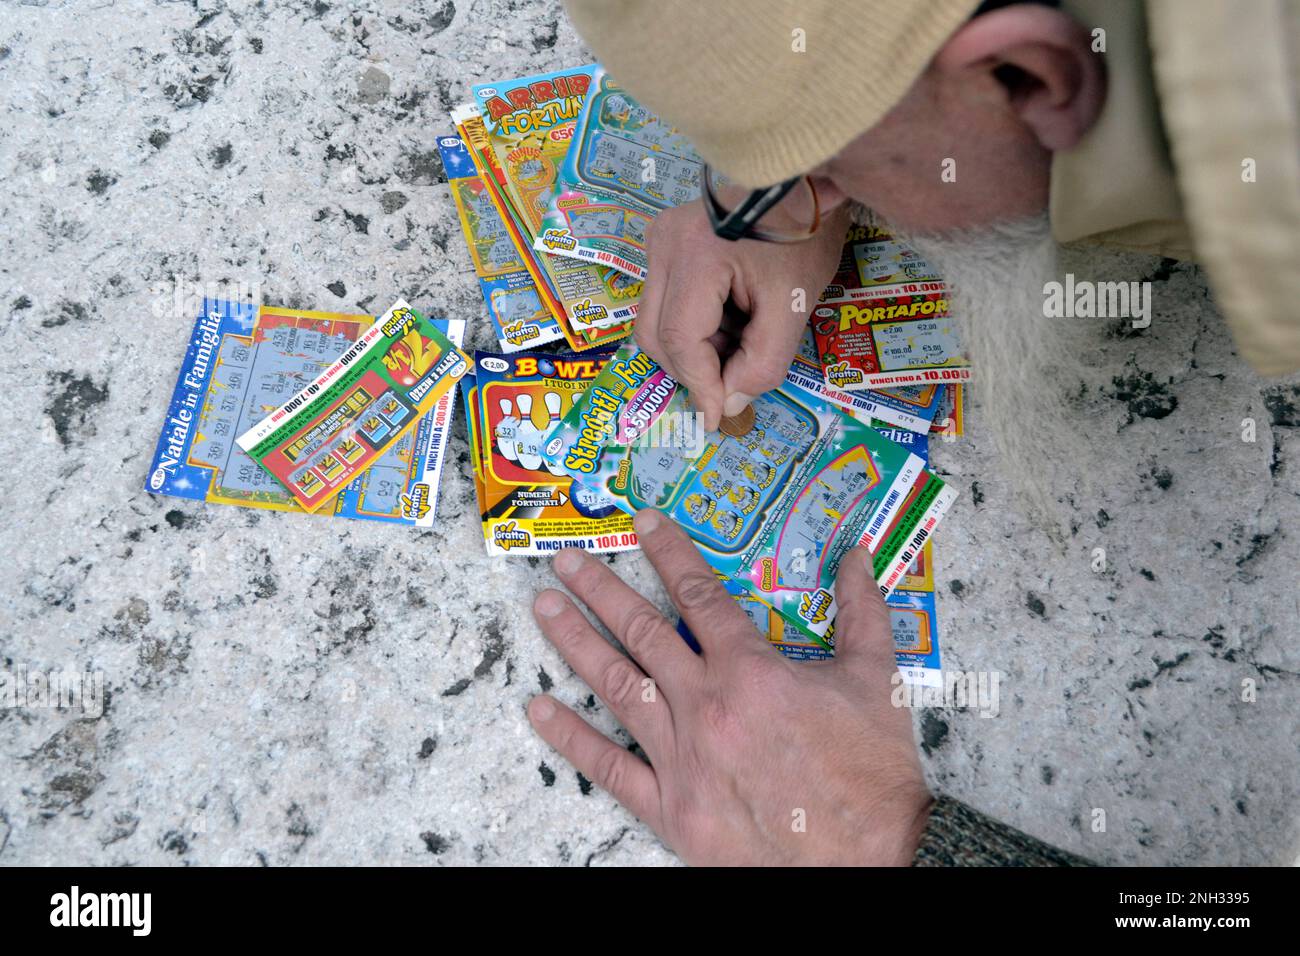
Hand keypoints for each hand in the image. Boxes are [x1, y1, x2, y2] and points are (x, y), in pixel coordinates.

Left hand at [526, 508, 932, 865]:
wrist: (865, 861)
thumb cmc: (869, 777)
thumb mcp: (876, 682)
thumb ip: (862, 611)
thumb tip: (856, 557)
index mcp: (751, 671)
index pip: (699, 595)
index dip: (669, 553)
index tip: (642, 525)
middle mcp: (706, 705)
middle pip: (642, 632)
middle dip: (600, 589)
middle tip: (566, 561)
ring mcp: (681, 756)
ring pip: (616, 685)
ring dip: (576, 642)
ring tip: (545, 609)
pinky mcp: (671, 807)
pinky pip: (610, 767)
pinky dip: (571, 738)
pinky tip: (540, 709)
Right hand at [635, 201, 850, 430]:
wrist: (806, 179)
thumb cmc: (805, 234)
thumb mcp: (794, 304)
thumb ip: (762, 361)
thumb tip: (729, 402)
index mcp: (694, 254)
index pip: (679, 338)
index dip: (698, 383)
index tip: (717, 417)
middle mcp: (663, 244)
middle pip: (654, 333)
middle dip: (693, 367)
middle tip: (735, 378)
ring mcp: (659, 238)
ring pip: (656, 320)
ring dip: (695, 346)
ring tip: (740, 337)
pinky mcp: (664, 240)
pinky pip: (664, 300)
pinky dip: (695, 324)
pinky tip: (730, 316)